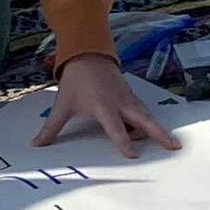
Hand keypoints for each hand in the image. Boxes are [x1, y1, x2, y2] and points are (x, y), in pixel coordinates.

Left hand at [34, 55, 179, 161]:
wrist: (87, 54)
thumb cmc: (75, 81)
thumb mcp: (61, 104)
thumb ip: (51, 128)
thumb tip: (36, 145)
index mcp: (103, 106)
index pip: (115, 128)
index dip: (123, 141)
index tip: (133, 155)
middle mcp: (120, 102)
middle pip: (143, 120)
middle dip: (159, 133)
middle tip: (174, 147)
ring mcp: (128, 98)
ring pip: (146, 115)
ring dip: (158, 129)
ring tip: (171, 144)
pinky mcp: (131, 96)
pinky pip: (143, 111)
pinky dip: (150, 121)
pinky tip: (156, 132)